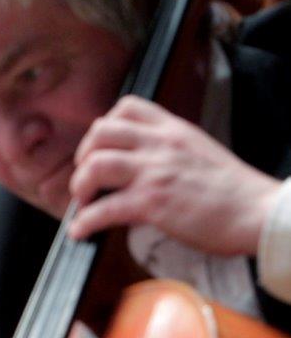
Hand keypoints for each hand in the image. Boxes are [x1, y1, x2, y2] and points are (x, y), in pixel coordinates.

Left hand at [68, 96, 281, 255]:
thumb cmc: (233, 190)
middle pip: (100, 132)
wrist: (258, 214)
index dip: (104, 126)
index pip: (126, 107)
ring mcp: (154, 172)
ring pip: (95, 166)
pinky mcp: (152, 203)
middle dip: (84, 156)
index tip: (99, 147)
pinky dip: (85, 221)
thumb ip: (168, 148)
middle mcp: (159, 145)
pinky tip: (81, 230)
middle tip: (85, 177)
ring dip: (80, 186)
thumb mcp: (198, 150)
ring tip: (82, 202)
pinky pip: (104, 209)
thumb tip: (137, 161)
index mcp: (173, 130)